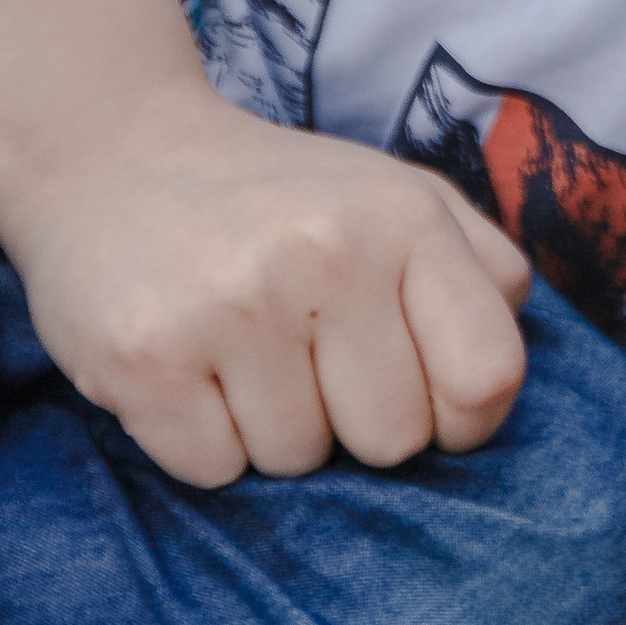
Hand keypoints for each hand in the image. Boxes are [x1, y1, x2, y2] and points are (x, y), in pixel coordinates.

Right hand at [2, 83, 530, 485]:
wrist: (117, 153)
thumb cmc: (286, 199)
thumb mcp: (403, 198)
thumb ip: (485, 270)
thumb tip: (508, 375)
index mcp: (406, 218)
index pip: (487, 378)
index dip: (462, 415)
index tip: (423, 395)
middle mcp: (327, 255)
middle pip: (393, 439)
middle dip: (357, 419)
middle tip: (311, 356)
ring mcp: (231, 308)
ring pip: (299, 461)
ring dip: (276, 428)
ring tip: (245, 352)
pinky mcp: (145, 360)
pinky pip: (215, 471)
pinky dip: (207, 441)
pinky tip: (193, 370)